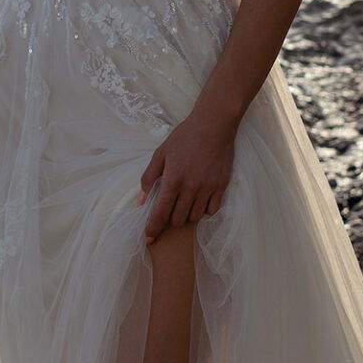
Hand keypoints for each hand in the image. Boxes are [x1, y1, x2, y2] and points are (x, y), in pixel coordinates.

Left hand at [137, 110, 234, 242]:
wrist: (214, 125)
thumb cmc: (184, 137)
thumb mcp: (160, 153)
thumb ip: (148, 177)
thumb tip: (141, 200)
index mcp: (173, 180)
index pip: (160, 213)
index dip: (153, 229)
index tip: (148, 238)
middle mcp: (190, 188)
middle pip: (178, 219)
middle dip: (170, 219)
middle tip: (169, 208)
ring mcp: (208, 189)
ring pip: (195, 217)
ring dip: (187, 215)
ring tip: (184, 203)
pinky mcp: (221, 187)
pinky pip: (212, 211)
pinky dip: (204, 210)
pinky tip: (200, 200)